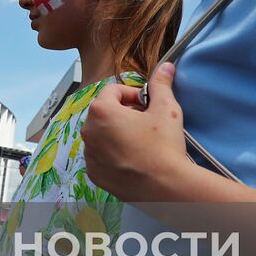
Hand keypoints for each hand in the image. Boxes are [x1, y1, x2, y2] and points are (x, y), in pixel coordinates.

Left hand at [81, 63, 192, 201]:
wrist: (166, 188)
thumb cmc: (164, 146)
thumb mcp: (166, 108)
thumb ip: (161, 84)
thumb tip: (165, 67)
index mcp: (101, 111)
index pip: (113, 91)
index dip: (132, 94)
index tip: (146, 104)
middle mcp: (88, 132)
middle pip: (104, 112)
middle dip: (123, 113)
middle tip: (145, 122)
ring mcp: (89, 155)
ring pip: (101, 135)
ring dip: (117, 133)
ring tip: (140, 141)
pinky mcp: (95, 174)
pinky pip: (100, 157)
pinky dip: (113, 154)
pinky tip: (133, 158)